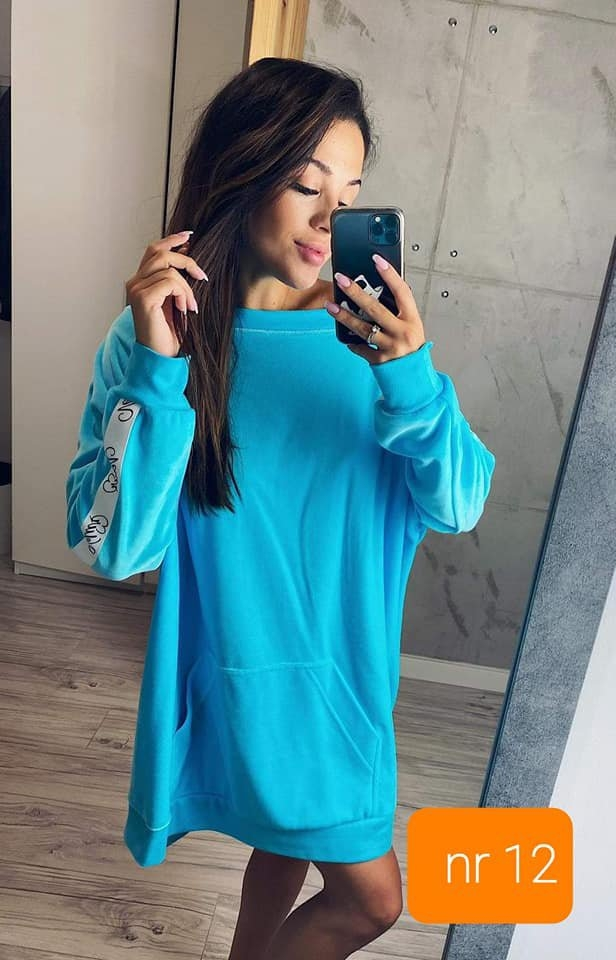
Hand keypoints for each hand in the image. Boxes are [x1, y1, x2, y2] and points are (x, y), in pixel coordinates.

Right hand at [125, 230, 207, 357]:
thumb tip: (187, 251)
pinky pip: (170, 282)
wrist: (160, 356)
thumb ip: (177, 278)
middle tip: (202, 277)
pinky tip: (185, 309)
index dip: (172, 240)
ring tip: (189, 306)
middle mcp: (134, 283)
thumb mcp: (177, 299)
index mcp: (141, 281)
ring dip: (187, 287)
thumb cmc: (170, 333)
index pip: (154, 250)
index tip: (189, 236)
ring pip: (169, 268)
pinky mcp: (143, 298)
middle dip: (186, 261)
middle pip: (160, 252)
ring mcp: (136, 290)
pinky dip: (183, 294)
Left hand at [324, 254, 426, 364]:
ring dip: (344, 316)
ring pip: (363, 328)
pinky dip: (352, 342)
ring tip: (331, 306)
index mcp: (412, 319)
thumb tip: (376, 290)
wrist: (413, 377)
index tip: (376, 260)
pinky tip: (344, 335)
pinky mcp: (379, 361)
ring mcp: (390, 347)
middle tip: (341, 279)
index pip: (401, 292)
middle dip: (356, 292)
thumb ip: (397, 311)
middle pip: (375, 308)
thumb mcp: (410, 326)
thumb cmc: (411, 347)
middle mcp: (402, 332)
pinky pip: (361, 347)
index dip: (389, 274)